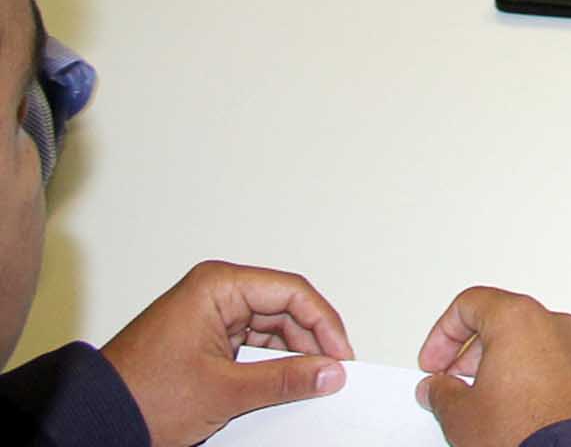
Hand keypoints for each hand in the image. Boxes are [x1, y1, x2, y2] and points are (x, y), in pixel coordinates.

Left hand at [100, 262, 351, 446]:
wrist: (92, 422)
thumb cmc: (139, 396)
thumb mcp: (225, 392)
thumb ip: (285, 380)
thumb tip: (329, 372)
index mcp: (217, 286)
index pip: (291, 293)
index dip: (325, 324)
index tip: (340, 356)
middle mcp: (214, 294)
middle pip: (284, 310)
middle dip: (308, 344)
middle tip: (328, 376)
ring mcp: (207, 317)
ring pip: (270, 330)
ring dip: (288, 358)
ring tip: (302, 386)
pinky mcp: (203, 341)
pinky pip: (250, 346)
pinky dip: (267, 367)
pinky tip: (277, 388)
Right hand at [416, 286, 570, 446]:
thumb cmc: (528, 430)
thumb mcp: (463, 416)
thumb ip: (442, 394)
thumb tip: (438, 389)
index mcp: (518, 320)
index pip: (470, 304)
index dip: (442, 334)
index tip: (434, 363)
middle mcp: (555, 324)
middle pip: (503, 321)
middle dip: (472, 352)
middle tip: (455, 383)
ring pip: (533, 344)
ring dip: (505, 366)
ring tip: (488, 403)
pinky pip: (559, 364)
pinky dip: (536, 378)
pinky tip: (523, 410)